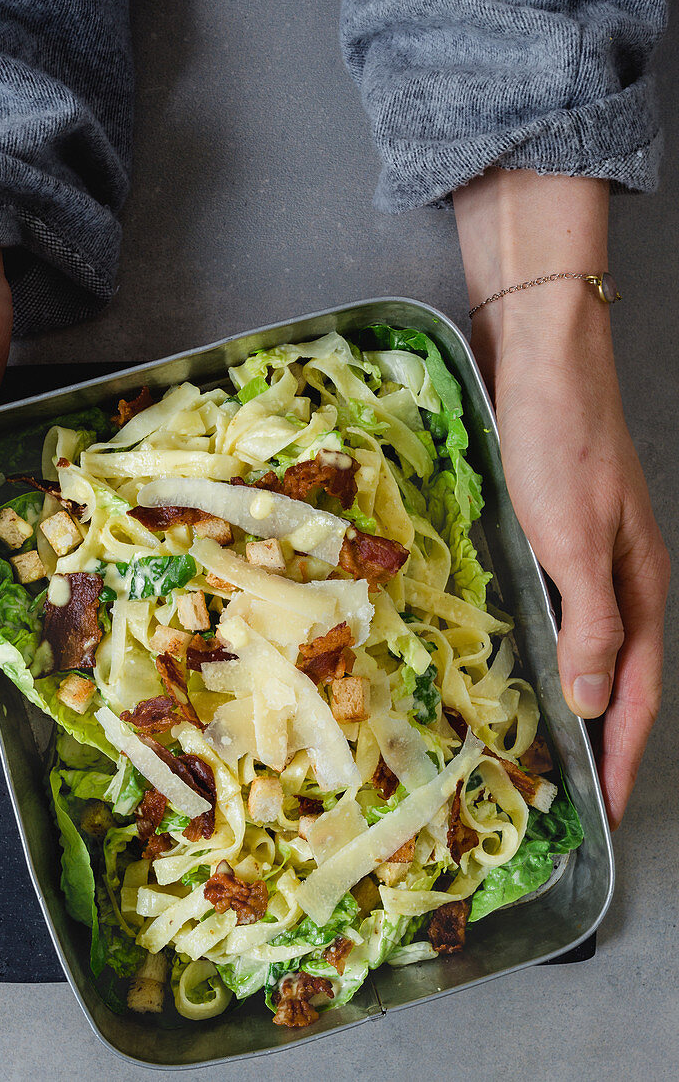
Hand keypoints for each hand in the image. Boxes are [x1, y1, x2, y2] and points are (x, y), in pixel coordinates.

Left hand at [454, 168, 669, 827]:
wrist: (542, 356)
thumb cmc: (560, 443)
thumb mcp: (576, 540)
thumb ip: (591, 620)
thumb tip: (594, 700)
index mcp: (639, 584)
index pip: (637, 690)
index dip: (621, 752)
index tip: (605, 807)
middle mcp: (619, 574)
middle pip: (619, 673)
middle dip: (603, 736)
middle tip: (575, 789)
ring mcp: (587, 551)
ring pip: (588, 642)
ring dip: (574, 694)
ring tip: (549, 741)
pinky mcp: (552, 528)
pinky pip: (557, 607)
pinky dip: (547, 645)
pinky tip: (523, 656)